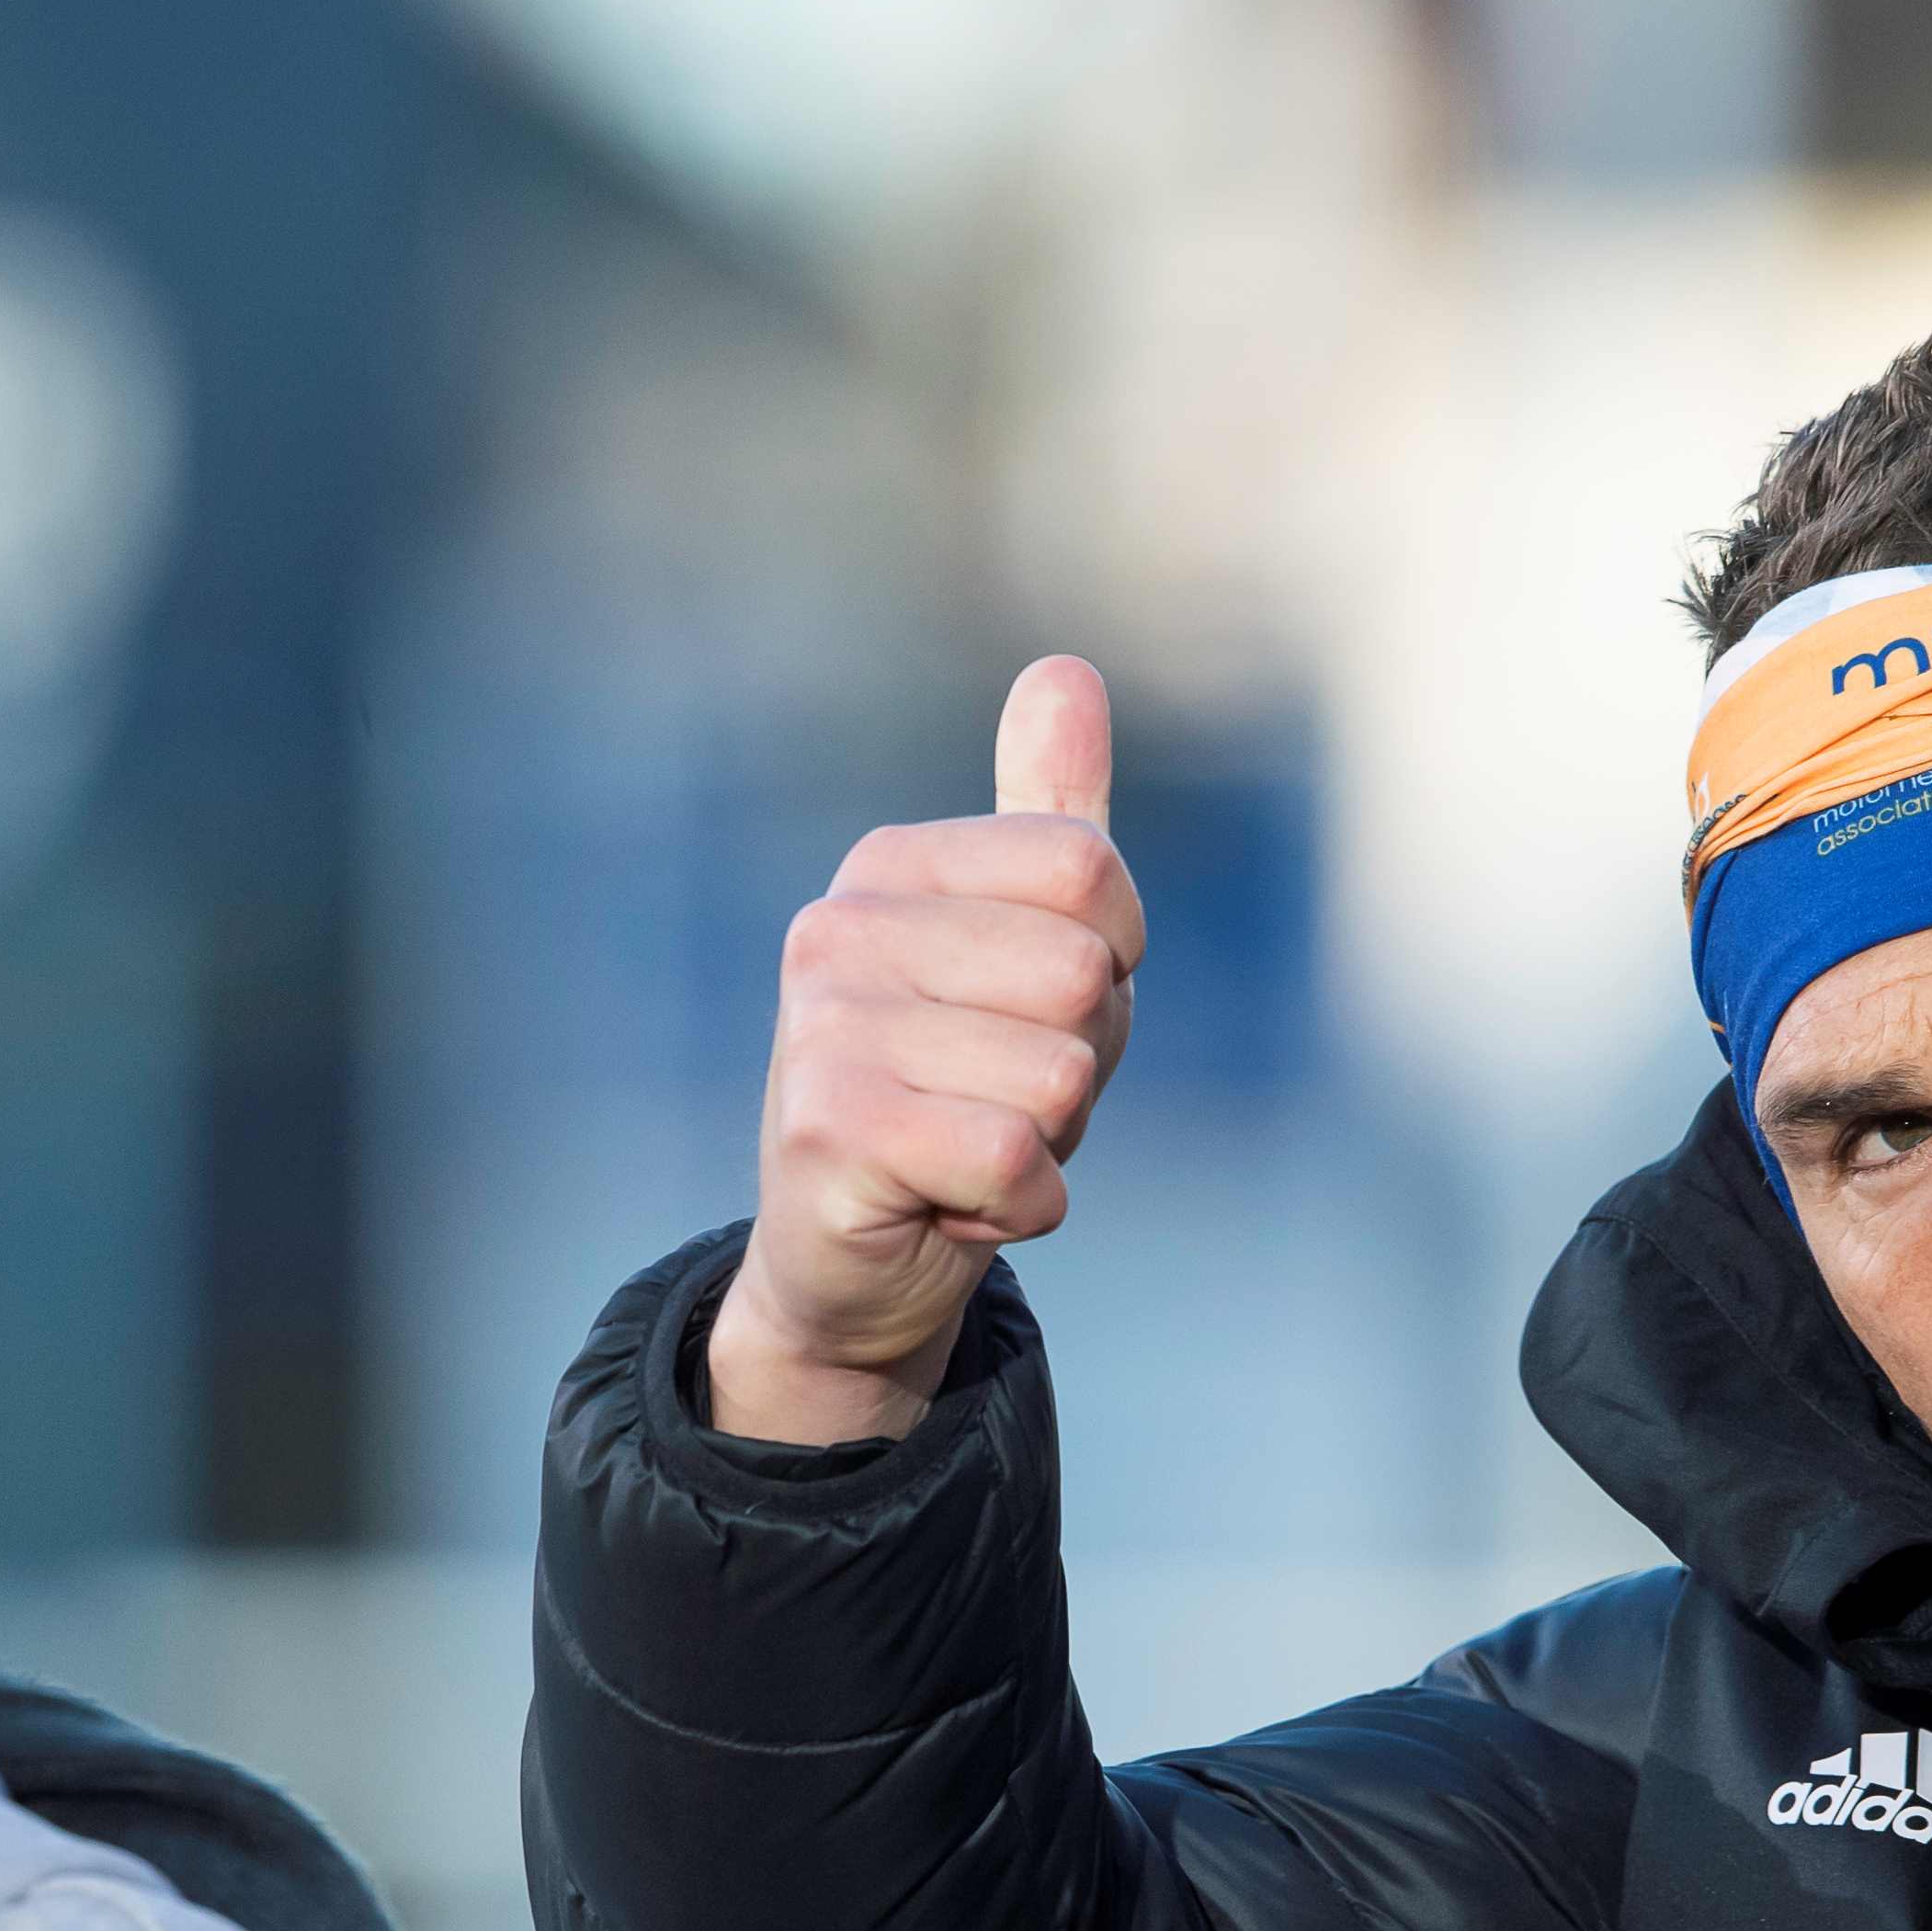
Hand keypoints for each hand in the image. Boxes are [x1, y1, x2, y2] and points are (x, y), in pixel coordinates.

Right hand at [705, 656, 1144, 1443]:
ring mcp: (822, 1028)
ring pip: (1057, 1078)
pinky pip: (1014, 1162)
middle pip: (1084, 978)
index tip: (1030, 1012)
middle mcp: (838, 928)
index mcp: (891, 866)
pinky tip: (951, 1204)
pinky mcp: (827, 1132)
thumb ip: (1048, 818)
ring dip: (1046, 1142)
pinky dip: (1018, 1209)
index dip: (1109, 965)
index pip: (1090, 870)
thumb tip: (1066, 668)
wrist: (851, 1262)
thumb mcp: (1020, 948)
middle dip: (1078, 1064)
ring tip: (965, 1149)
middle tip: (994, 1096)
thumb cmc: (955, 1091)